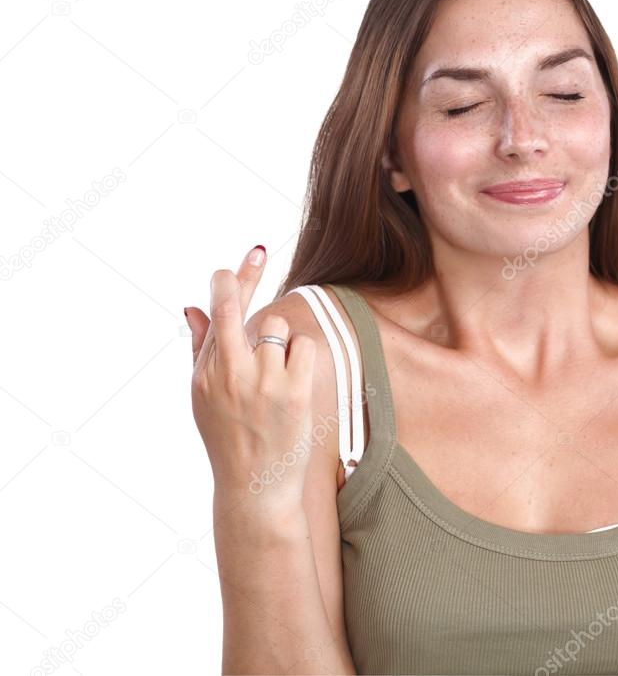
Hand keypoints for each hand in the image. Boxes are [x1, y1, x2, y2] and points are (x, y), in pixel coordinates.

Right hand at [185, 245, 316, 517]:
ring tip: (275, 374)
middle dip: (244, 281)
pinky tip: (294, 382)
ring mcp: (262, 382)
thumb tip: (193, 306)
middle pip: (241, 310)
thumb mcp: (204, 397)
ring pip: (278, 328)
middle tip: (257, 255)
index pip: (217, 314)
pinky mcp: (293, 391)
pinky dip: (302, 359)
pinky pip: (304, 348)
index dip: (234, 279)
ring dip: (281, 342)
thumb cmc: (230, 437)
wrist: (255, 486)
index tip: (252, 252)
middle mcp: (229, 373)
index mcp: (206, 373)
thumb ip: (202, 350)